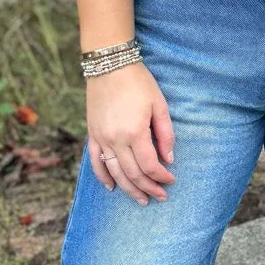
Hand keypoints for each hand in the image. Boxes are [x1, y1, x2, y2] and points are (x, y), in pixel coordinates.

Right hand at [85, 62, 175, 204]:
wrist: (109, 65)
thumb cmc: (138, 82)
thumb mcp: (159, 104)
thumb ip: (165, 133)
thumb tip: (169, 158)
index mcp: (135, 132)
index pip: (150, 165)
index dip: (162, 177)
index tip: (171, 181)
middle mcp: (116, 139)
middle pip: (133, 174)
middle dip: (148, 188)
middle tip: (160, 196)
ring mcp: (101, 138)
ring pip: (115, 172)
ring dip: (128, 189)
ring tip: (141, 200)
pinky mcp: (92, 134)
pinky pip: (96, 161)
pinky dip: (103, 176)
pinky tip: (112, 187)